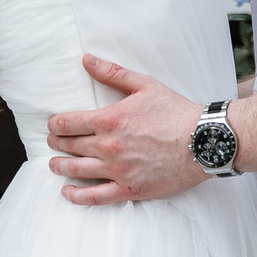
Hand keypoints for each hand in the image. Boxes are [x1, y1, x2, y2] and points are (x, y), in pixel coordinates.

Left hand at [43, 56, 208, 205]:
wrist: (204, 141)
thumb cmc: (176, 112)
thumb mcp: (144, 85)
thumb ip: (112, 73)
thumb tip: (86, 59)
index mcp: (109, 120)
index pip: (67, 122)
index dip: (54, 124)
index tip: (52, 125)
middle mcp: (108, 146)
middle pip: (68, 146)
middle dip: (56, 143)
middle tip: (52, 142)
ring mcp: (117, 170)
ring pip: (75, 171)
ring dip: (59, 167)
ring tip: (54, 165)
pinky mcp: (129, 189)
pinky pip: (94, 197)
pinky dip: (76, 196)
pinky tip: (67, 192)